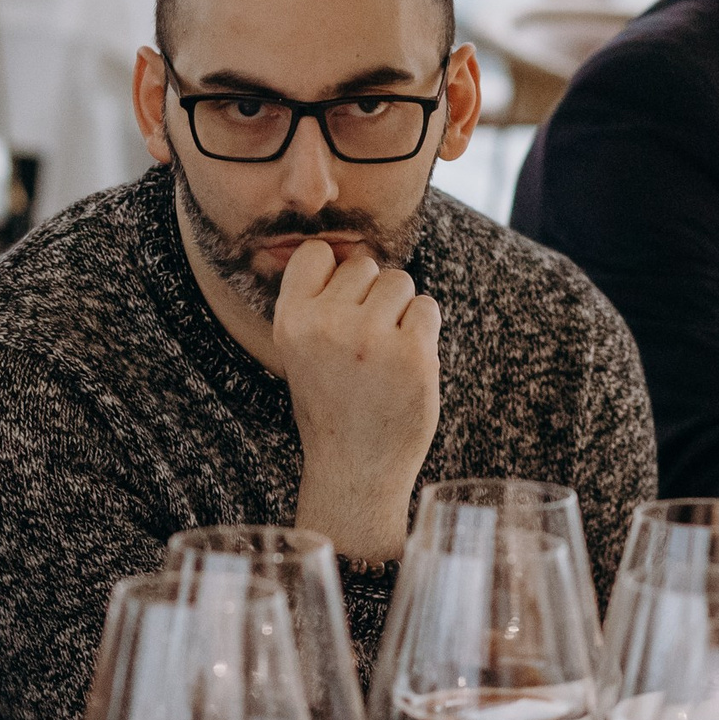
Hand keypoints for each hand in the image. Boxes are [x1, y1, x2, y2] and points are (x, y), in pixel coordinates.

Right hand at [271, 239, 440, 561]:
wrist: (355, 469)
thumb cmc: (332, 405)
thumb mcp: (301, 352)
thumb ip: (318, 304)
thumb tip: (354, 251)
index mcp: (290, 320)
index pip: (316, 253)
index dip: (335, 274)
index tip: (341, 307)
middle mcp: (326, 324)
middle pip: (364, 264)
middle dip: (372, 296)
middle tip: (366, 344)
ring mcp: (371, 338)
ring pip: (400, 282)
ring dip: (401, 311)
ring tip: (387, 353)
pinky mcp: (413, 354)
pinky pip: (427, 308)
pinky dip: (424, 330)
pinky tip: (407, 363)